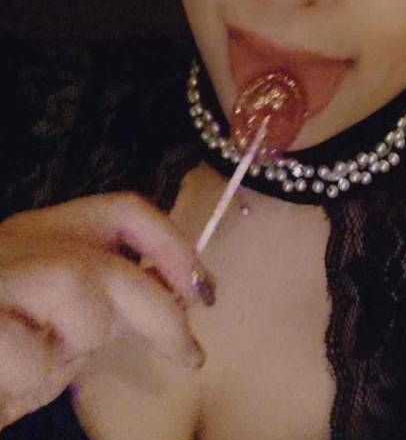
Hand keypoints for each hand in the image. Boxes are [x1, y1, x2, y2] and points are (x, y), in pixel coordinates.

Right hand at [0, 193, 204, 429]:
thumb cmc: (1, 349)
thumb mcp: (56, 327)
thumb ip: (105, 306)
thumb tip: (178, 300)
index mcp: (44, 233)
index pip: (122, 210)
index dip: (171, 242)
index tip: (203, 289)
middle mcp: (18, 241)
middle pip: (111, 256)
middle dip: (158, 309)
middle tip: (188, 350)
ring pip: (76, 287)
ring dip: (78, 341)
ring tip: (44, 360)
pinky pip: (28, 349)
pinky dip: (29, 376)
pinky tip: (5, 377)